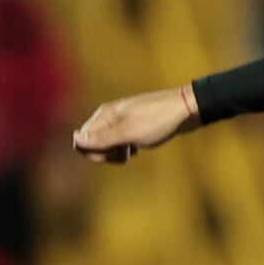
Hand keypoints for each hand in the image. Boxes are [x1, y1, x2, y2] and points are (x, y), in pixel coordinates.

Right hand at [73, 86, 198, 163]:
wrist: (187, 110)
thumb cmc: (158, 121)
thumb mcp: (128, 133)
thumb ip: (102, 139)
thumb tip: (76, 140)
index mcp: (105, 115)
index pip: (82, 139)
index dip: (92, 153)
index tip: (111, 154)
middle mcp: (110, 116)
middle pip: (93, 143)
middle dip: (105, 154)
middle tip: (125, 155)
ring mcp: (123, 121)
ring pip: (107, 144)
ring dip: (116, 154)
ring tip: (132, 152)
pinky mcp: (134, 127)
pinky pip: (121, 143)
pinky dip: (127, 149)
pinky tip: (138, 149)